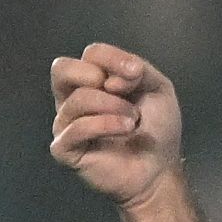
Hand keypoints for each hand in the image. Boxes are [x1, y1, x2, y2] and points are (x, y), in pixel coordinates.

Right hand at [49, 42, 183, 208]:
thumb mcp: (157, 88)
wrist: (160, 168)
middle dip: (93, 74)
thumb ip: (138, 70)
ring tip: (134, 120)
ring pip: (77, 99)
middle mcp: (73, 98)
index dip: (113, 59)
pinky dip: (105, 125)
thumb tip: (111, 78)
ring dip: (113, 106)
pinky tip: (125, 129)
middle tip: (120, 90)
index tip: (137, 74)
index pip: (91, 54)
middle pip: (61, 68)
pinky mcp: (65, 148)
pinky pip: (76, 129)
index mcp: (93, 80)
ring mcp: (66, 123)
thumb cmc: (156, 128)